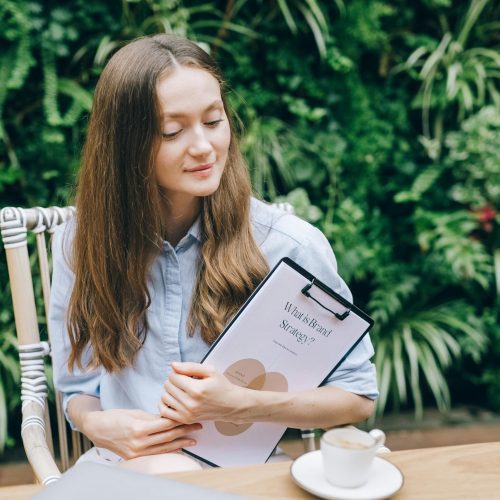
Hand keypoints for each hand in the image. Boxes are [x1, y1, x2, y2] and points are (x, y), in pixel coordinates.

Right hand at [82, 408, 201, 459]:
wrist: (97, 429)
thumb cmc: (115, 417)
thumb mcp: (135, 413)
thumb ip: (153, 417)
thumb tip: (170, 417)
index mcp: (139, 428)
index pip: (166, 424)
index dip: (180, 420)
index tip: (192, 416)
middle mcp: (138, 443)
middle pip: (168, 437)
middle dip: (185, 431)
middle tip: (198, 427)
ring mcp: (136, 452)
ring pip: (164, 448)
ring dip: (181, 443)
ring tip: (194, 440)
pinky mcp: (135, 458)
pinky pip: (156, 454)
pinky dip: (168, 451)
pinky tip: (179, 448)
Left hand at [159, 362, 245, 423]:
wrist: (230, 405)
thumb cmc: (221, 386)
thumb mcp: (210, 371)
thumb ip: (190, 366)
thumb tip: (173, 365)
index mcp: (196, 389)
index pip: (173, 376)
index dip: (177, 372)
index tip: (184, 373)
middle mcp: (190, 403)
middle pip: (167, 386)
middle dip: (173, 380)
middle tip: (183, 380)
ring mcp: (187, 413)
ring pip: (164, 397)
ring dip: (169, 391)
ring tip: (180, 389)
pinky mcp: (185, 420)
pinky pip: (165, 411)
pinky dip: (166, 404)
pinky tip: (174, 399)